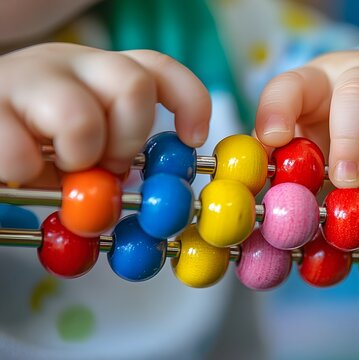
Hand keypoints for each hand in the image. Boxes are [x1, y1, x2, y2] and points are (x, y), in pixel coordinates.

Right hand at [0, 42, 210, 183]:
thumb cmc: (38, 136)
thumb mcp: (87, 140)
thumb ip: (115, 156)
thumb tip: (140, 189)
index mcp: (103, 72)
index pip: (159, 70)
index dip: (189, 102)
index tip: (193, 138)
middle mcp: (72, 63)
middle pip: (133, 86)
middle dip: (129, 138)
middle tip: (109, 164)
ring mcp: (30, 78)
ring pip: (80, 117)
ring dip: (79, 157)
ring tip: (61, 166)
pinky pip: (21, 151)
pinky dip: (29, 172)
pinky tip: (21, 168)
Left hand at [255, 50, 358, 187]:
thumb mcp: (331, 145)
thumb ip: (306, 169)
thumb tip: (281, 212)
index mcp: (310, 89)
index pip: (283, 90)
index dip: (273, 113)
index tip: (271, 143)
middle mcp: (340, 78)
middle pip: (316, 86)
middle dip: (317, 132)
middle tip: (339, 179)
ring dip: (355, 141)